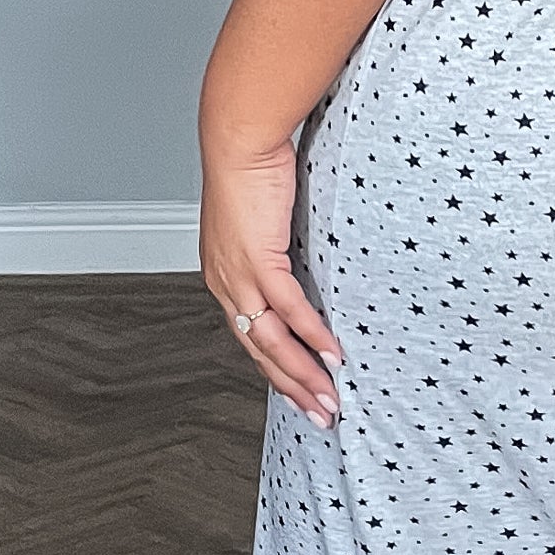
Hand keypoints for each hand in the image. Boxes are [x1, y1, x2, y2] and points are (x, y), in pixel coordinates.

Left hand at [200, 135, 341, 427]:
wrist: (239, 139)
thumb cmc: (252, 168)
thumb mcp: (263, 219)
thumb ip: (279, 247)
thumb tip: (306, 260)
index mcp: (223, 276)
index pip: (250, 337)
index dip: (276, 370)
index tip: (301, 393)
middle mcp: (225, 283)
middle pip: (259, 351)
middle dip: (292, 388)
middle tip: (320, 415)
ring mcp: (239, 275)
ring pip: (271, 341)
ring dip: (303, 374)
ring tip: (329, 399)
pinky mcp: (259, 260)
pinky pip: (287, 309)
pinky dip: (311, 335)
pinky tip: (332, 355)